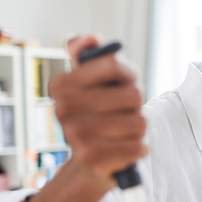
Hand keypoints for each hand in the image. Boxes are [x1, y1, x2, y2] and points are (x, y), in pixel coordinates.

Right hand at [50, 35, 147, 190]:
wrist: (90, 163)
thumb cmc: (98, 117)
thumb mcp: (94, 83)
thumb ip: (91, 55)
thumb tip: (90, 38)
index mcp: (60, 84)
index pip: (114, 64)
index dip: (129, 77)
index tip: (119, 86)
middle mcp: (63, 109)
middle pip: (133, 95)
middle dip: (136, 106)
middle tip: (122, 115)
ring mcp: (75, 135)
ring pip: (139, 121)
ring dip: (138, 129)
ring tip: (122, 133)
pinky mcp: (92, 159)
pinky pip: (139, 146)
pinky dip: (139, 148)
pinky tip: (124, 149)